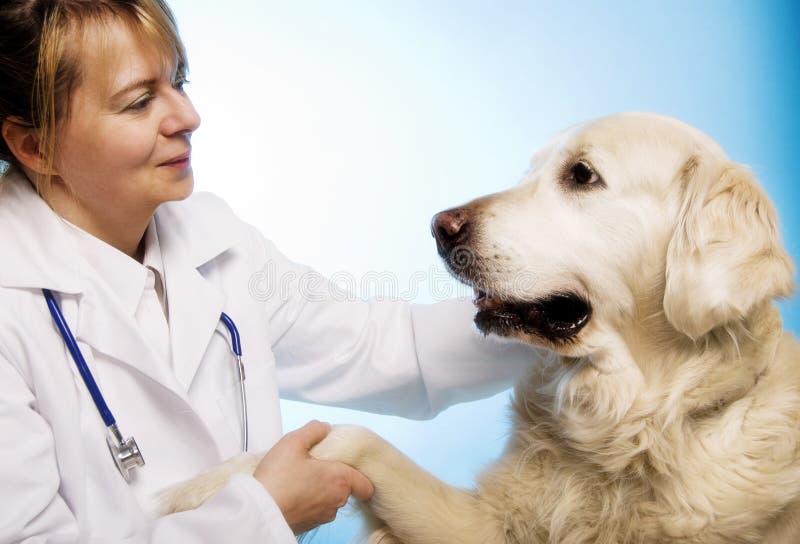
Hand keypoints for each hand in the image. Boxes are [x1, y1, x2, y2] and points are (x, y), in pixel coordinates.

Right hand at [253, 420, 373, 533]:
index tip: (344, 464)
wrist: (259, 513)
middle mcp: (336, 501)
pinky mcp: (309, 525)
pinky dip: (309, 501)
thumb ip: (313, 430)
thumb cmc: (277, 479)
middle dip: (333, 476)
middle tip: (312, 465)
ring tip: (298, 478)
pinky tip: (292, 492)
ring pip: (330, 500)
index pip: (366, 485)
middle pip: (346, 488)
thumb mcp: (293, 442)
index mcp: (340, 479)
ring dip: (320, 489)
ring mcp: (323, 516)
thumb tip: (324, 428)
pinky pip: (316, 510)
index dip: (358, 473)